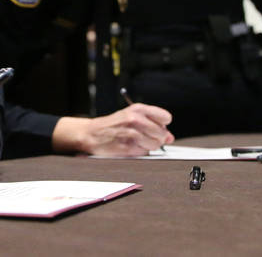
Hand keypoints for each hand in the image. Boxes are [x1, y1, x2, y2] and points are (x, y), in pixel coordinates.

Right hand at [51, 104, 173, 156]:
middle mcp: (135, 119)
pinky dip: (140, 151)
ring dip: (149, 146)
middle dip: (157, 138)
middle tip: (144, 136)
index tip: (156, 127)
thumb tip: (170, 137)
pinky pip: (145, 152)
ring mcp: (131, 133)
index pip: (165, 118)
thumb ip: (152, 124)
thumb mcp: (131, 116)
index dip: (163, 125)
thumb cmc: (113, 124)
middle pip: (162, 133)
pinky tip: (130, 146)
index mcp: (138, 109)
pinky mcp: (128, 147)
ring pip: (155, 144)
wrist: (92, 133)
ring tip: (136, 141)